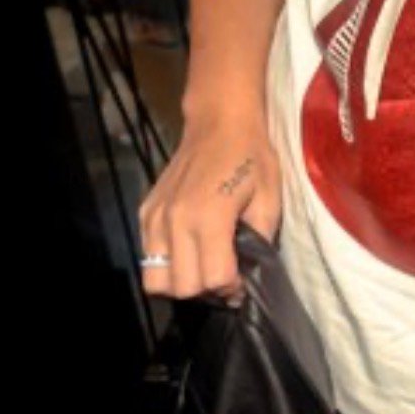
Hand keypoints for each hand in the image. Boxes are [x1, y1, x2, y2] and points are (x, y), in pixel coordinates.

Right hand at [138, 110, 283, 306]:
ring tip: (202, 267)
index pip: (213, 279)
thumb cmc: (251, 157)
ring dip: (182, 282)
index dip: (233, 288)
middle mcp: (175, 221)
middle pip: (183, 288)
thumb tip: (247, 274)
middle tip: (225, 275)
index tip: (243, 280)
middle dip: (207, 290)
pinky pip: (147, 258)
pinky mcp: (144, 212)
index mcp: (209, 217)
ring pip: (155, 281)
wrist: (220, 122)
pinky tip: (187, 250)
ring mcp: (154, 217)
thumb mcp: (269, 199)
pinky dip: (166, 264)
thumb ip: (259, 241)